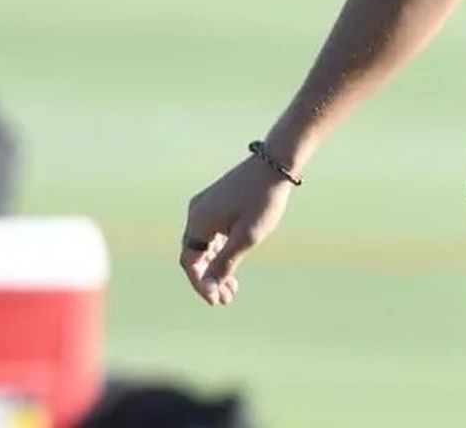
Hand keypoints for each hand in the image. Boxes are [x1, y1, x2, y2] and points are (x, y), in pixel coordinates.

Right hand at [180, 154, 295, 305]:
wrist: (275, 164)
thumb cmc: (262, 200)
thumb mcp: (246, 237)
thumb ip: (225, 262)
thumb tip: (209, 286)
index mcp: (199, 221)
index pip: (190, 262)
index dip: (201, 284)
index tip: (216, 301)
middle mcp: (196, 212)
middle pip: (195, 254)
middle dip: (209, 279)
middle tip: (226, 299)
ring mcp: (206, 206)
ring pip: (204, 245)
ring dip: (215, 267)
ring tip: (232, 288)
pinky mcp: (217, 202)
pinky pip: (211, 233)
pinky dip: (220, 251)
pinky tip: (233, 264)